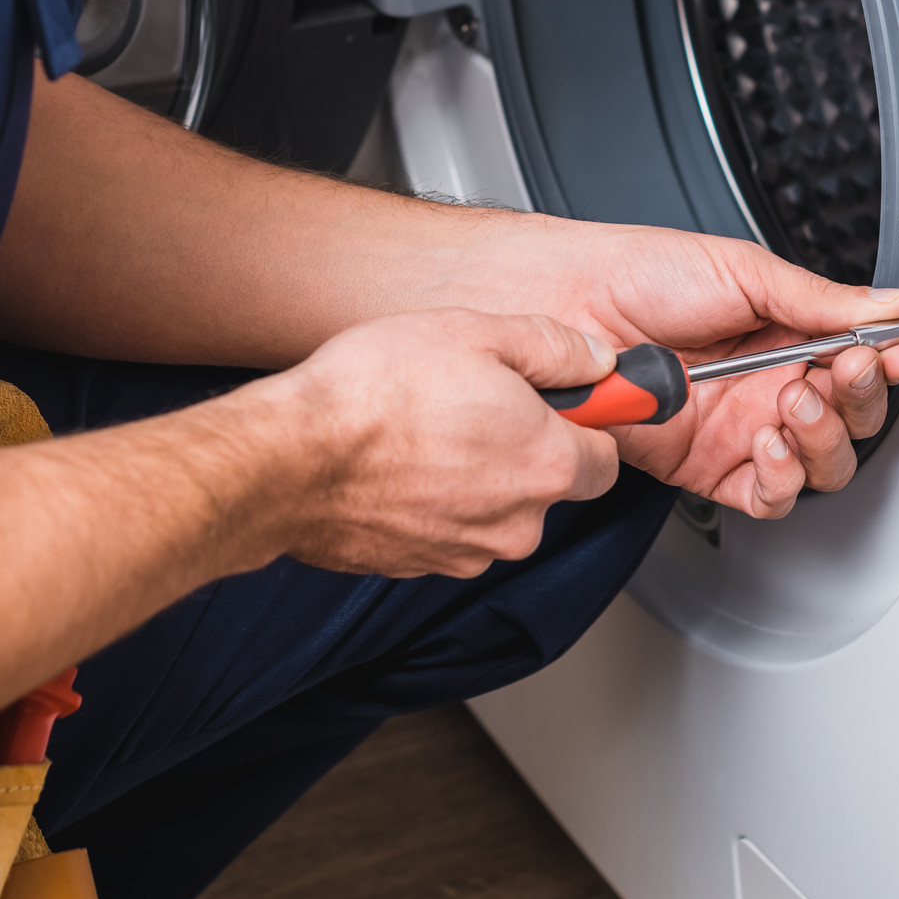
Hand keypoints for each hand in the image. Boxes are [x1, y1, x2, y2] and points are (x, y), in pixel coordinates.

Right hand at [265, 308, 621, 577]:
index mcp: (547, 462)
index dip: (585, 421)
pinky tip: (399, 461)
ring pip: (496, 509)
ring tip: (426, 428)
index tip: (566, 400)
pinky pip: (449, 529)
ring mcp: (469, 552)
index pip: (608, 455)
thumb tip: (592, 359)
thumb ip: (550, 347)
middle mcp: (518, 521)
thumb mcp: (473, 332)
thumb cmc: (373, 394)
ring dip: (476, 475)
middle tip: (476, 400)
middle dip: (524, 446)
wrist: (291, 458)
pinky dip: (434, 501)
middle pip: (549, 484)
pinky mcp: (422, 566)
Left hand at [444, 218, 898, 516]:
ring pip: (817, 464)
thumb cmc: (637, 276)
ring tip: (793, 399)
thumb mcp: (741, 270)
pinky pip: (764, 495)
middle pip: (850, 421)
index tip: (897, 352)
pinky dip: (781, 478)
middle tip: (842, 371)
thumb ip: (819, 299)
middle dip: (859, 400)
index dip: (886, 363)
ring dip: (822, 437)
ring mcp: (738, 430)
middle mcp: (766, 386)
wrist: (569, 305)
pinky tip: (769, 443)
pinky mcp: (704, 466)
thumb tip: (891, 303)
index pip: (858, 363)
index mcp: (783, 336)